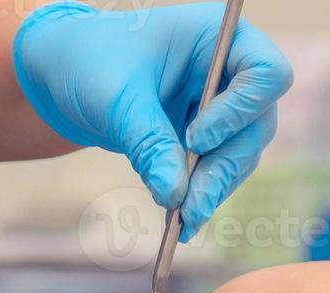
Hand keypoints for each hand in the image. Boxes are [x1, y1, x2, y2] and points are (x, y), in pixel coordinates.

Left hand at [13, 1, 291, 240]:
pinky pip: (218, 171)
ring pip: (241, 155)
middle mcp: (229, 69)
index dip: (238, 112)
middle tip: (191, 207)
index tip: (195, 139)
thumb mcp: (117, 100)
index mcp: (216, 36)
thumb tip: (176, 196)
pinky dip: (201, 195)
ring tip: (183, 221)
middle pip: (257, 124)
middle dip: (223, 168)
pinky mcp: (207, 137)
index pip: (266, 74)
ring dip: (214, 189)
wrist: (63, 74)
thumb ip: (150, 144)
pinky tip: (180, 220)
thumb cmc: (88, 62)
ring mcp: (222, 105)